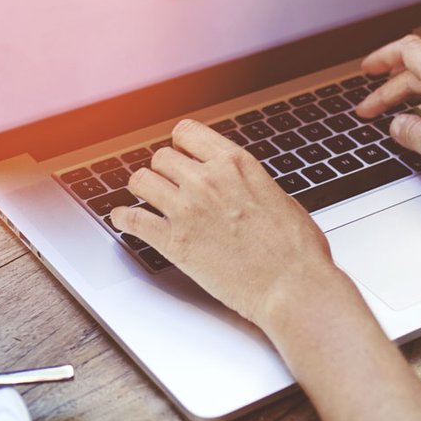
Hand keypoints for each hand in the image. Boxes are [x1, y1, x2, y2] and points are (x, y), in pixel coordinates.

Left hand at [110, 119, 352, 330]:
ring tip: (144, 198)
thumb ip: (249, 184)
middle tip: (166, 184)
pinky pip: (131, 220)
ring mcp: (187, 210)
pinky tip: (123, 220)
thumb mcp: (278, 197)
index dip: (181, 145)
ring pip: (141, 180)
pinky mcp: (174, 243)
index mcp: (235, 164)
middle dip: (163, 170)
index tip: (180, 155)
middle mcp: (207, 180)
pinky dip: (122, 219)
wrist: (293, 286)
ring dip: (142, 189)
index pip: (187, 133)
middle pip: (161, 157)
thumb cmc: (297, 249)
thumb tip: (240, 186)